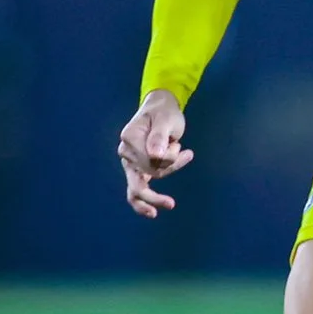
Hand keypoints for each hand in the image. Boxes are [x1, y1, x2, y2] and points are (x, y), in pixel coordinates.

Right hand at [119, 90, 193, 217]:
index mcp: (129, 138)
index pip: (147, 162)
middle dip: (154, 196)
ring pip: (146, 183)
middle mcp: (126, 152)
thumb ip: (159, 136)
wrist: (162, 109)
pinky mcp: (139, 168)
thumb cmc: (164, 113)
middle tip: (171, 204)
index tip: (180, 148)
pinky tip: (157, 204)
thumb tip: (155, 156)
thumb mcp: (166, 120)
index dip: (168, 160)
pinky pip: (142, 188)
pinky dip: (156, 191)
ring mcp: (131, 161)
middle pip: (137, 182)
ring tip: (186, 152)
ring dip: (171, 168)